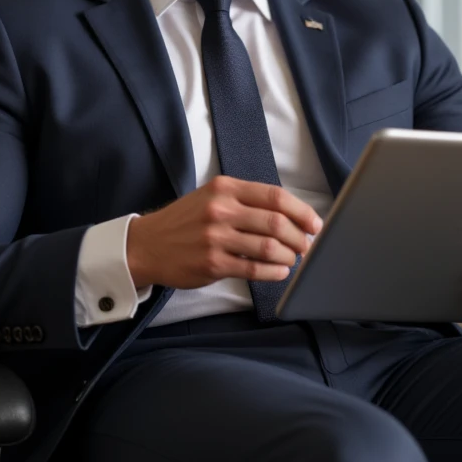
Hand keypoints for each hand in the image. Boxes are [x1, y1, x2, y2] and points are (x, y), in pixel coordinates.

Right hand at [127, 175, 322, 289]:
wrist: (147, 245)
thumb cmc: (185, 222)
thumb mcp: (212, 197)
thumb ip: (246, 202)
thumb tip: (290, 216)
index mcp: (225, 189)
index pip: (275, 196)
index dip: (301, 211)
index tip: (314, 224)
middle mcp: (221, 210)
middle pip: (276, 222)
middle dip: (299, 237)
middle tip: (306, 246)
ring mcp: (215, 237)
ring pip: (269, 247)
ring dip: (289, 255)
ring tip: (292, 259)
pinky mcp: (212, 263)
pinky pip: (254, 269)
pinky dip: (274, 272)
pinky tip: (279, 271)